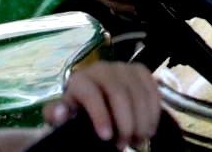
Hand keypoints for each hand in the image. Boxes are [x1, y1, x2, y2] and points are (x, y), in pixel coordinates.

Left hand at [43, 62, 160, 149]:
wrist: (95, 94)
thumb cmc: (78, 108)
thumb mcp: (63, 113)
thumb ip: (57, 114)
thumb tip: (61, 113)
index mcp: (82, 79)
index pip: (92, 95)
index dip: (100, 116)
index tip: (106, 138)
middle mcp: (104, 69)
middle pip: (120, 94)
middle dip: (125, 123)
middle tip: (124, 144)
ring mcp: (125, 68)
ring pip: (139, 94)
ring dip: (142, 121)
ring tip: (138, 141)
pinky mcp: (141, 72)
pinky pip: (152, 91)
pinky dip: (153, 113)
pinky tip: (149, 130)